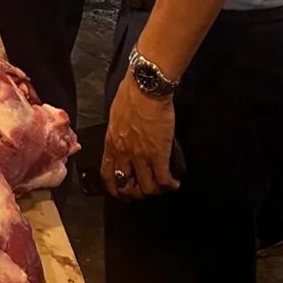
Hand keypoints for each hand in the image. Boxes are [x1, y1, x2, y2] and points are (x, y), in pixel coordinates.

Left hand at [103, 82, 179, 200]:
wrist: (145, 88)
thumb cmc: (130, 95)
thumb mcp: (115, 116)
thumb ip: (118, 132)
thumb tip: (123, 137)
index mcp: (111, 144)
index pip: (107, 174)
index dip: (115, 187)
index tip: (121, 190)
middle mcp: (124, 154)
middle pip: (126, 186)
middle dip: (135, 194)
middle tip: (144, 192)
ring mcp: (141, 156)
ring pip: (146, 188)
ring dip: (155, 191)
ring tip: (161, 188)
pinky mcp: (159, 155)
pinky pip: (164, 179)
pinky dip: (170, 185)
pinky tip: (174, 184)